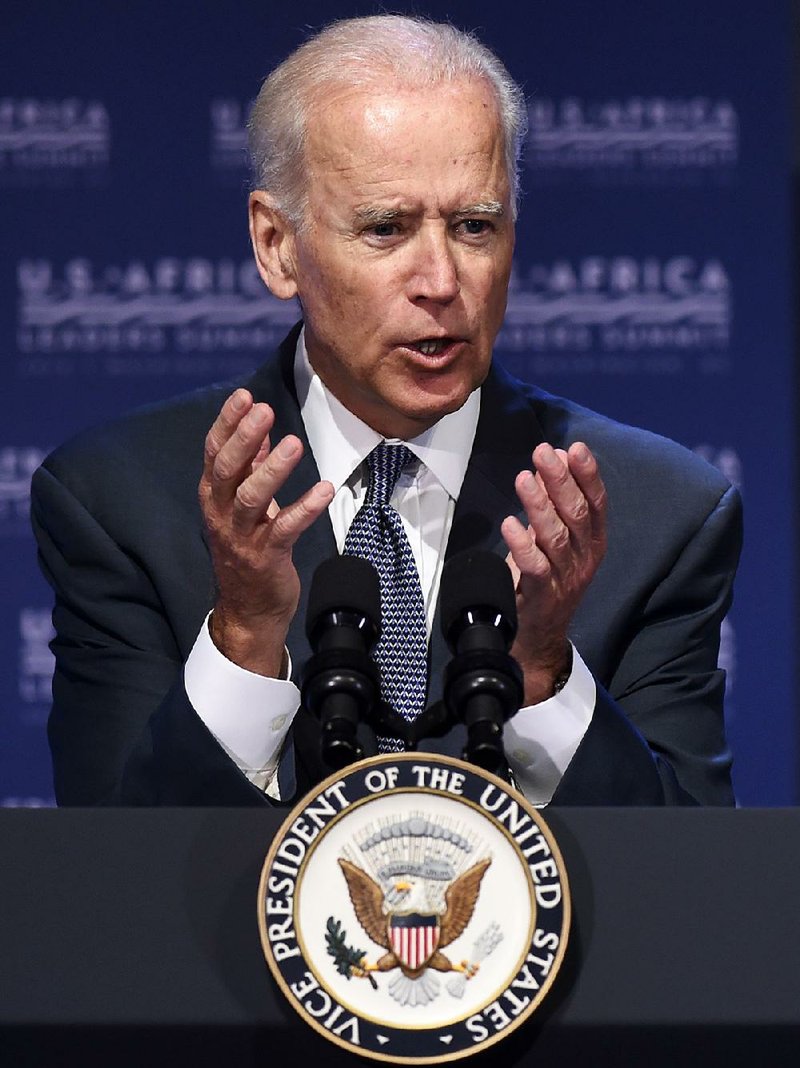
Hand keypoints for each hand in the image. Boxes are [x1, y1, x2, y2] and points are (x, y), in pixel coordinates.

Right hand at [198, 388, 333, 675]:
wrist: (248, 611)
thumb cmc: (247, 553)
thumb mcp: (243, 507)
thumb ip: (249, 471)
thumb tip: (259, 435)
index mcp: (214, 497)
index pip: (214, 453)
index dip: (228, 423)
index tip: (244, 396)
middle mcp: (221, 515)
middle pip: (227, 471)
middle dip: (244, 438)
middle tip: (264, 410)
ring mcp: (242, 537)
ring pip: (251, 498)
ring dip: (272, 469)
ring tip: (292, 443)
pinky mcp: (266, 557)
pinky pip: (285, 529)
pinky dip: (305, 507)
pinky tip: (324, 488)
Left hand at [501, 442, 606, 704]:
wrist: (538, 636)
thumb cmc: (545, 578)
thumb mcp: (554, 538)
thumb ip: (555, 501)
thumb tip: (556, 458)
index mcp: (593, 542)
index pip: (597, 503)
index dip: (588, 475)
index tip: (575, 447)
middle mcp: (585, 559)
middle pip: (578, 515)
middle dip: (561, 480)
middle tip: (543, 452)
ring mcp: (566, 579)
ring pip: (556, 538)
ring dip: (540, 505)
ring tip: (524, 478)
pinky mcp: (543, 596)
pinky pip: (535, 568)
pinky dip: (522, 544)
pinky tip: (510, 523)